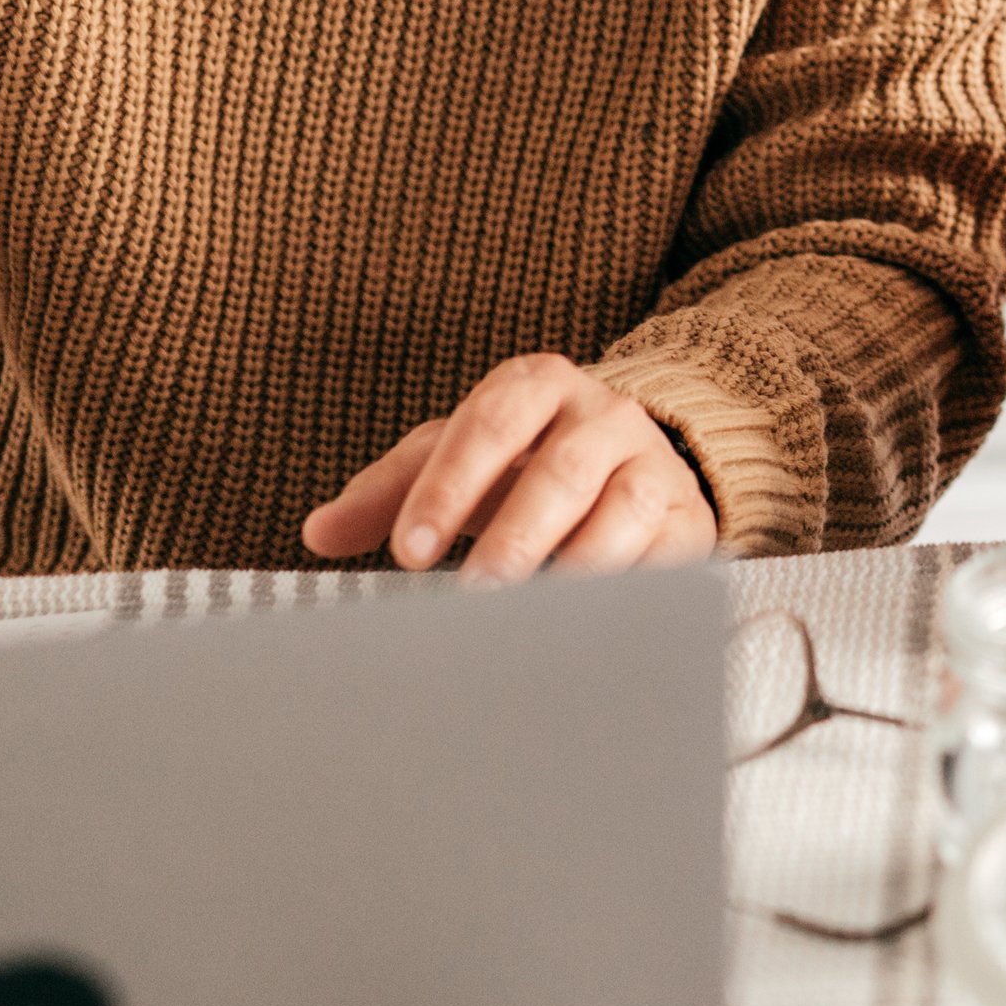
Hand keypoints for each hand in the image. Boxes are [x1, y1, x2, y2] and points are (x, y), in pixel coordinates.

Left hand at [302, 354, 717, 581]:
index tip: (406, 552)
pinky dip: (627, 587)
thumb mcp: (455, 459)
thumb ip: (389, 491)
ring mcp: (652, 462)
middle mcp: (602, 414)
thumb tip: (318, 532)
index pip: (488, 425)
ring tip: (533, 612)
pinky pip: (664, 552)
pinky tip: (589, 620)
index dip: (447, 489)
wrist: (636, 460)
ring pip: (625, 508)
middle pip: (561, 471)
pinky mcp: (688, 516)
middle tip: (473, 592)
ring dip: (577, 565)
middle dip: (514, 537)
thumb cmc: (525, 460)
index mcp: (536, 385)